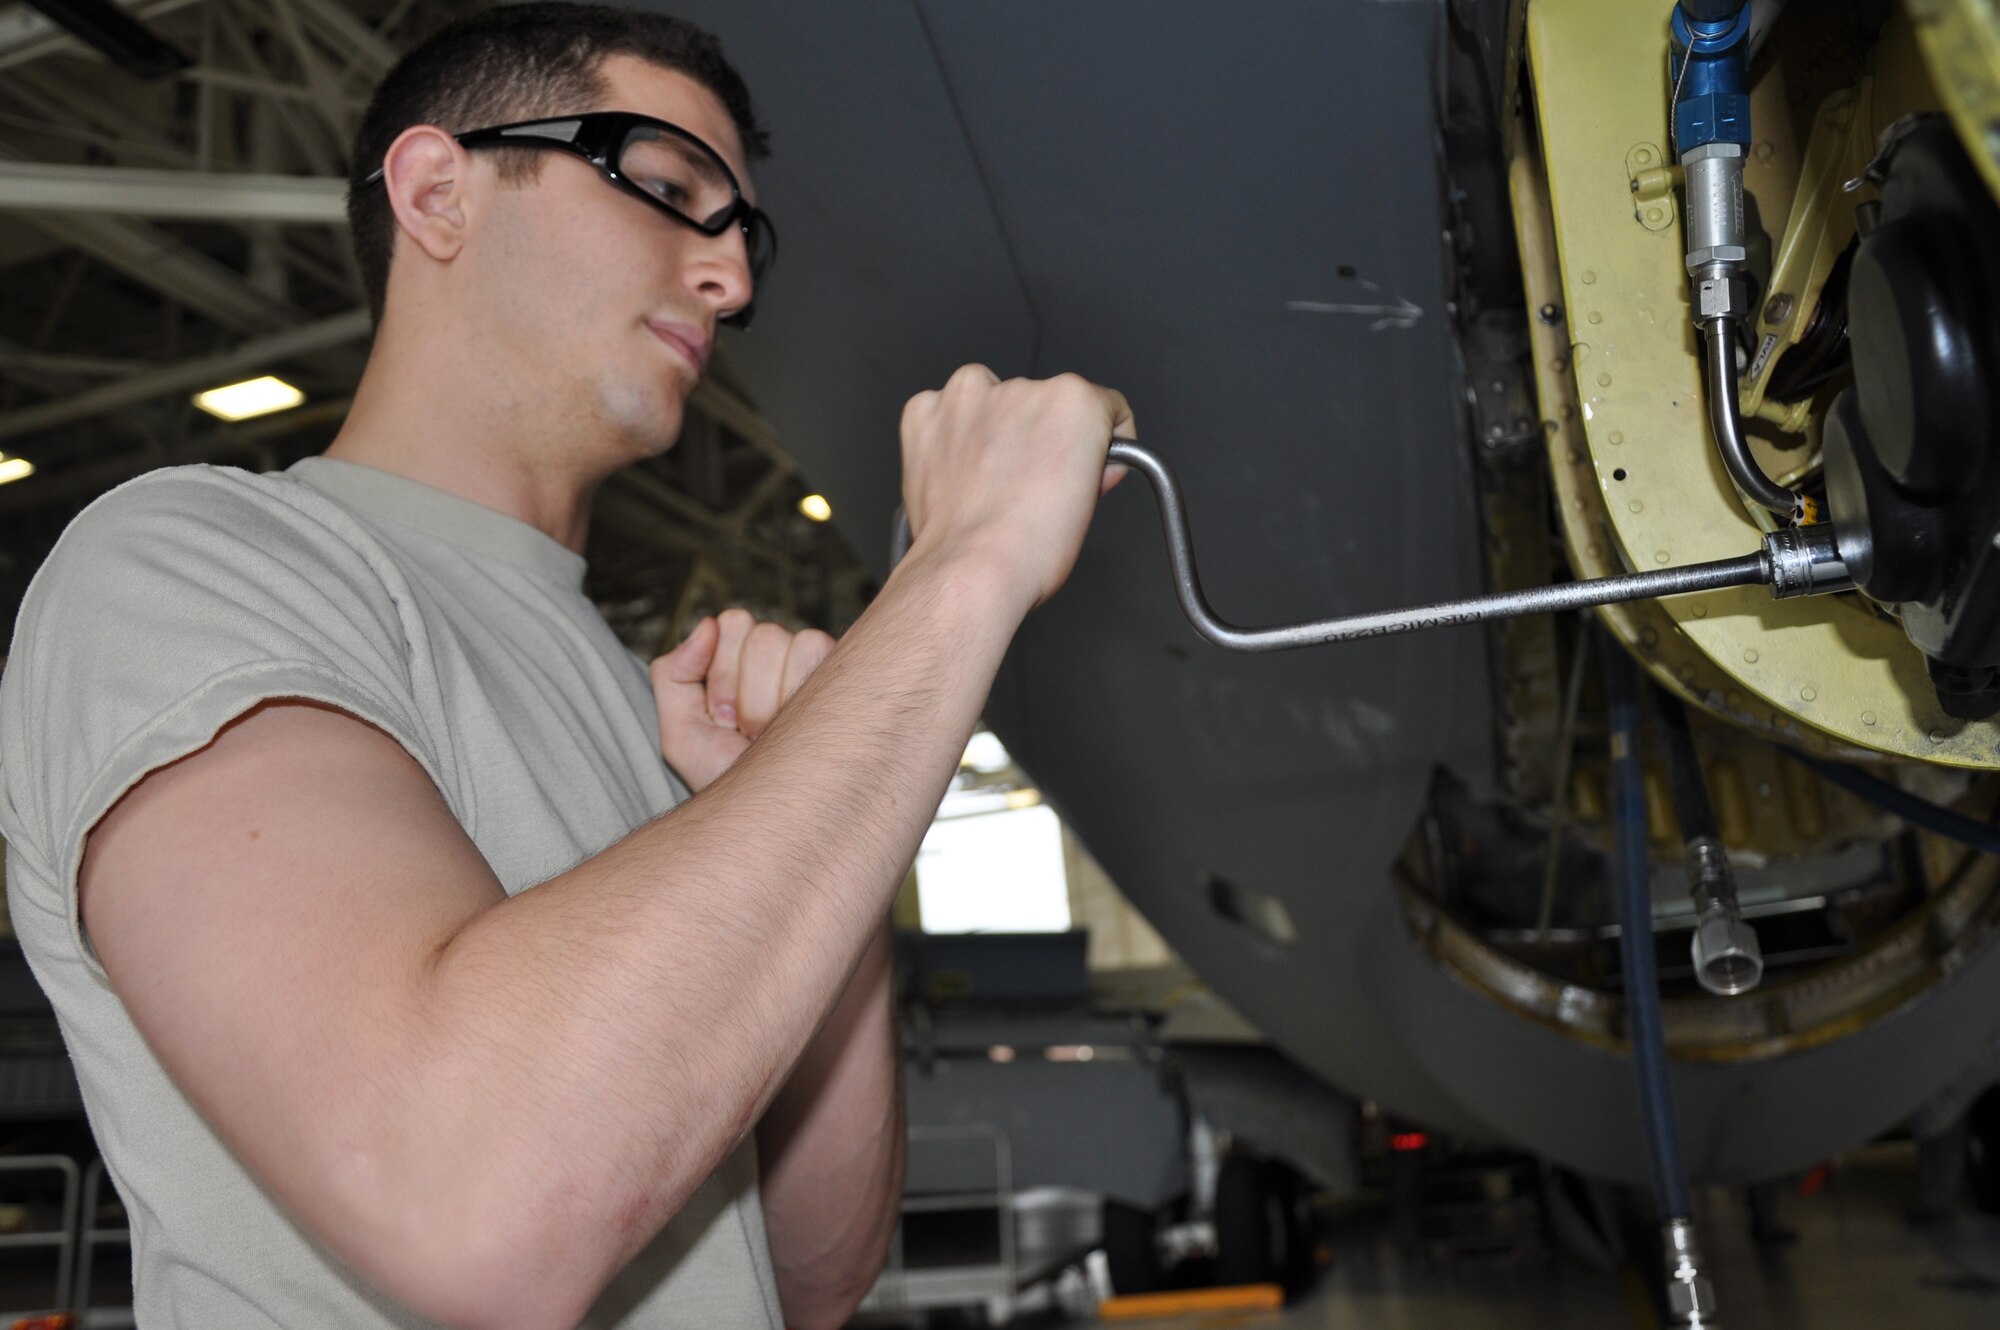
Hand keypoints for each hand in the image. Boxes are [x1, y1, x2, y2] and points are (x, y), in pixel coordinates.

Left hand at [649, 609, 835, 792]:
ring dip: (768, 700)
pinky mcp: (850, 680)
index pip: (735, 623)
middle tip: (747, 732)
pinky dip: (794, 697)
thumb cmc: (732, 783)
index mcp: (749, 665)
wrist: (770, 823)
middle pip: (762, 634)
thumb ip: (673, 676)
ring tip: (772, 736)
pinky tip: (799, 733)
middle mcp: (788, 662)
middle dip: (745, 690)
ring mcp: (821, 669)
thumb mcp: (682, 737)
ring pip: (787, 642)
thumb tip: (706, 625)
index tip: (723, 718)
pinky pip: (814, 653)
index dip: (722, 673)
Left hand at [899, 365, 1134, 612]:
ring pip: (988, 403)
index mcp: (1070, 400)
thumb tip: (1080, 455)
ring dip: (992, 432)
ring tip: (990, 484)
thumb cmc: (1028, 548)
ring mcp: (966, 398)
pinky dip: (948, 439)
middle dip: (1037, 439)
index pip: (1100, 406)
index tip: (1085, 467)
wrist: (971, 572)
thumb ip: (1090, 457)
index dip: (1097, 445)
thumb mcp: (1091, 496)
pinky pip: (942, 414)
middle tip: (1031, 486)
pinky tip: (959, 475)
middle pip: (1039, 405)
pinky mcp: (924, 413)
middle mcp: (1019, 388)